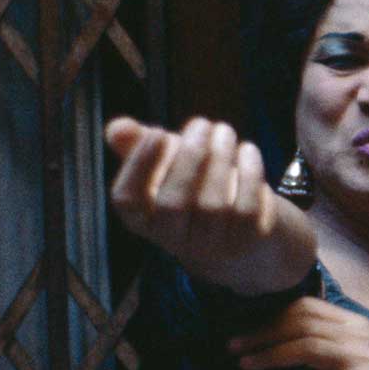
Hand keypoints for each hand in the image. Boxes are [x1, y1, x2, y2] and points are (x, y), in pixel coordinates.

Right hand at [106, 116, 300, 284]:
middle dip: (189, 157)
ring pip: (212, 206)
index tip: (156, 132)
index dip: (138, 166)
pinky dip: (249, 175)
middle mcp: (174, 240)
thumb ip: (138, 144)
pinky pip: (247, 210)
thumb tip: (118, 128)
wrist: (250, 225)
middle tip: (201, 123)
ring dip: (220, 159)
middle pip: (173, 204)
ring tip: (224, 131)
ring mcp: (212, 246)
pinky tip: (248, 149)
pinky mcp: (247, 243)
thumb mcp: (166, 163)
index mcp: (144, 220)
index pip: (127, 200)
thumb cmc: (197, 184)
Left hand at [229, 298, 368, 369]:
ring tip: (244, 366)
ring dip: (269, 357)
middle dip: (262, 335)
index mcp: (356, 324)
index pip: (307, 307)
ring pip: (306, 348)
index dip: (271, 317)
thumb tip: (275, 336)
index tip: (246, 333)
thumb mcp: (349, 360)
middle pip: (302, 324)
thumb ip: (324, 344)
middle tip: (234, 348)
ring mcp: (364, 361)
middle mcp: (361, 336)